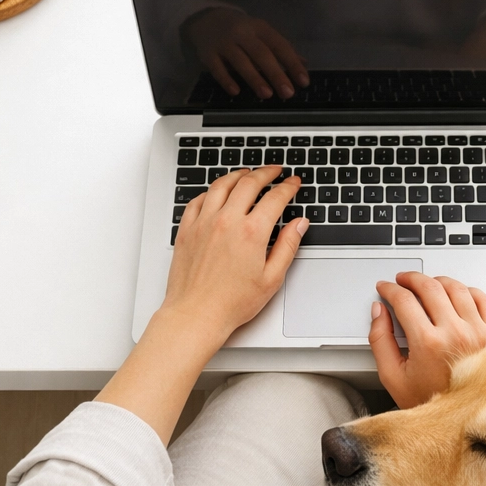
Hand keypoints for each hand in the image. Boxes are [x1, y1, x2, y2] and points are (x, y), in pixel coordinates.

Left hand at [164, 166, 308, 341]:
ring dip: (238, 175)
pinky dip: (211, 191)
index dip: (288, 187)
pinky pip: (198, 199)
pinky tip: (217, 192)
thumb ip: (288, 246)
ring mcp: (204, 222)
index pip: (275, 198)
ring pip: (221, 185)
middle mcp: (227, 221)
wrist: (196, 314)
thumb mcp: (272, 278)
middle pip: (249, 183)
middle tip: (274, 171)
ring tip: (247, 173)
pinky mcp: (187, 229)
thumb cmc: (231, 303)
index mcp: (252, 233)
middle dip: (266, 173)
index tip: (293, 183)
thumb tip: (299, 225)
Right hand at [183, 7, 309, 99]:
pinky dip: (226, 79)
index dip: (292, 63)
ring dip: (254, 78)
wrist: (206, 18)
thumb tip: (304, 64)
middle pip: (261, 54)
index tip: (303, 82)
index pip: (280, 46)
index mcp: (260, 28)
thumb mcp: (261, 34)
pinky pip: (217, 67)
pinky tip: (236, 92)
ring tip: (267, 95)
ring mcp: (224, 42)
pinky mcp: (207, 53)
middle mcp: (243, 33)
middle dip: (276, 74)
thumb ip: (281, 49)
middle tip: (288, 93)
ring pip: (241, 61)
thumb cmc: (241, 31)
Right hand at [369, 272, 485, 408]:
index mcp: (428, 343)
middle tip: (403, 280)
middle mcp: (455, 333)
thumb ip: (380, 341)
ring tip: (427, 284)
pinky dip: (467, 291)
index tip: (386, 288)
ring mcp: (479, 331)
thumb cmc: (432, 403)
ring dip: (437, 280)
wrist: (468, 422)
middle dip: (411, 278)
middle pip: (429, 287)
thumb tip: (379, 312)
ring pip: (456, 288)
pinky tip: (457, 294)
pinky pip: (482, 298)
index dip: (390, 289)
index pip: (404, 300)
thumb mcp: (393, 378)